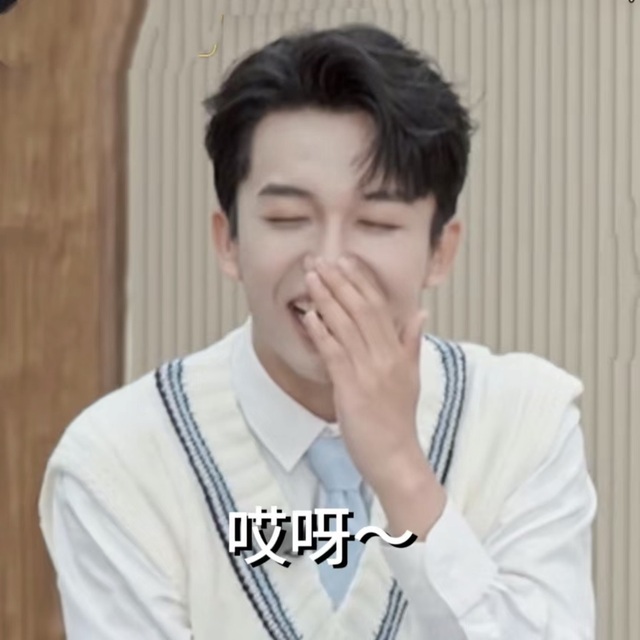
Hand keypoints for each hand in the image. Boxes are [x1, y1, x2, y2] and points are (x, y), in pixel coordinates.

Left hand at [302, 256, 427, 491]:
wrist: (396, 458)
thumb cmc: (398, 420)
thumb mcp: (411, 377)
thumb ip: (412, 343)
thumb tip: (419, 312)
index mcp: (399, 352)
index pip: (381, 307)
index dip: (362, 281)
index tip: (346, 260)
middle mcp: (386, 357)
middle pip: (362, 310)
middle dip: (340, 282)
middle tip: (322, 259)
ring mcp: (369, 372)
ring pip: (347, 326)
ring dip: (327, 299)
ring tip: (312, 277)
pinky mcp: (352, 389)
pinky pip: (335, 355)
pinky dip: (321, 333)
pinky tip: (309, 316)